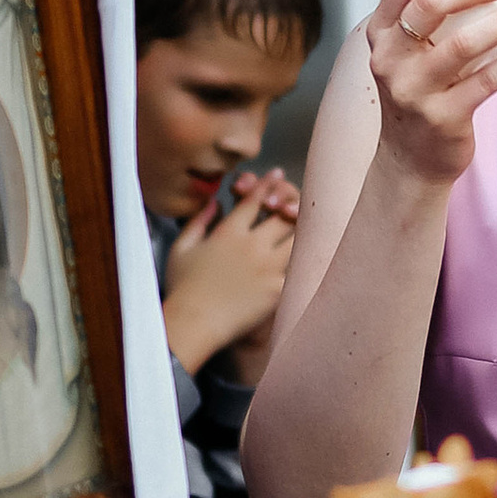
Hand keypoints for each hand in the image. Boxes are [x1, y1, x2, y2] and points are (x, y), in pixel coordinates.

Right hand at [162, 175, 296, 377]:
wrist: (193, 324)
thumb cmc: (182, 288)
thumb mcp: (181, 248)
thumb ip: (199, 221)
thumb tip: (215, 202)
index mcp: (229, 231)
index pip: (255, 199)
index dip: (268, 183)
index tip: (279, 173)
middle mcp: (252, 244)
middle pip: (283, 214)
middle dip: (291, 203)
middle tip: (295, 203)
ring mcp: (268, 266)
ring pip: (298, 237)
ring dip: (303, 229)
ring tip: (310, 224)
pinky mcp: (278, 289)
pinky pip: (300, 268)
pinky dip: (307, 259)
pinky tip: (315, 253)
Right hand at [365, 0, 496, 189]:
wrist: (410, 158)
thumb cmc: (418, 89)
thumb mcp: (410, 47)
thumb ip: (434, 6)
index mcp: (380, 34)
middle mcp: (389, 60)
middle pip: (430, 4)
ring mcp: (414, 91)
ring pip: (462, 43)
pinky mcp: (443, 118)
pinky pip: (485, 82)